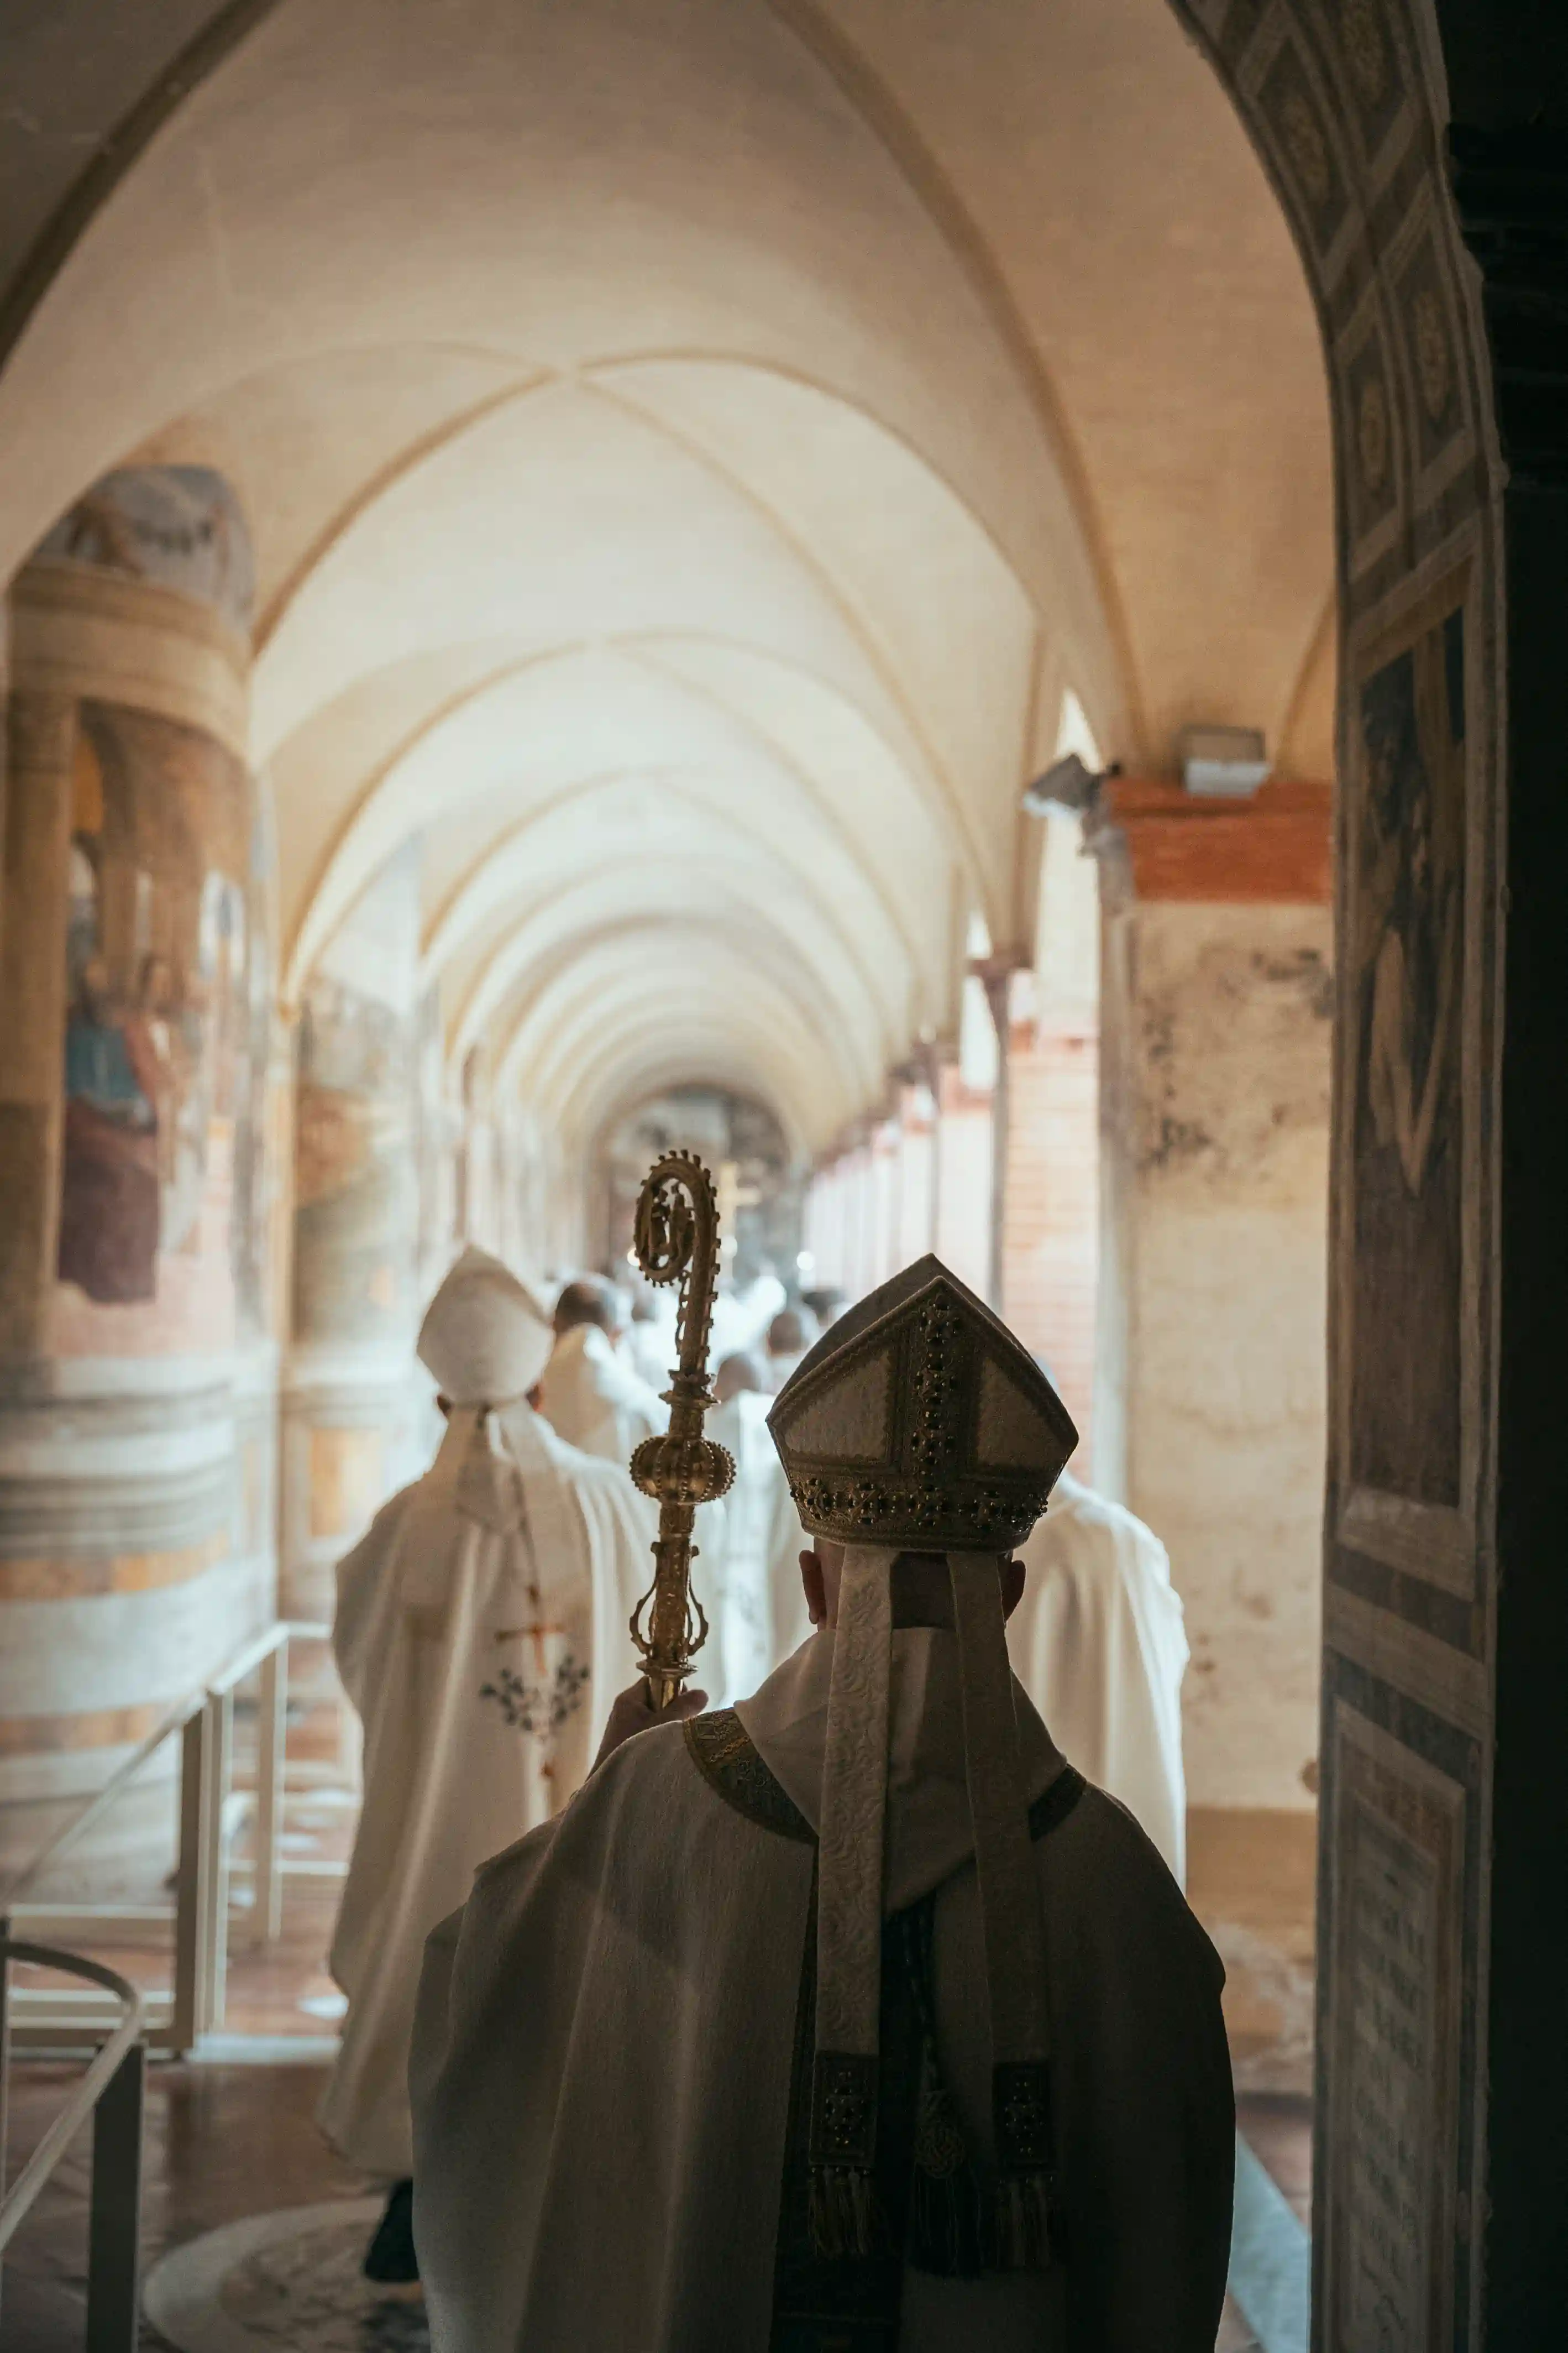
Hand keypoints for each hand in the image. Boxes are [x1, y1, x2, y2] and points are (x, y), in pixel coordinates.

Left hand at [593, 1678, 707, 1769]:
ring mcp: (626, 1728)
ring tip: (672, 1742)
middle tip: (681, 1726)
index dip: (674, 1687)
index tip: (686, 1704)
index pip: (656, 1679)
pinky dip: (661, 1738)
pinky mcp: (627, 1744)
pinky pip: (651, 1732)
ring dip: (669, 1727)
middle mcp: (626, 1710)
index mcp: (629, 1699)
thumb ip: (684, 1707)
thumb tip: (702, 1693)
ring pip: (657, 1717)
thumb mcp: (663, 1725)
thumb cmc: (634, 1751)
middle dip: (675, 1710)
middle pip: (659, 1698)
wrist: (609, 1789)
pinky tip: (665, 1752)